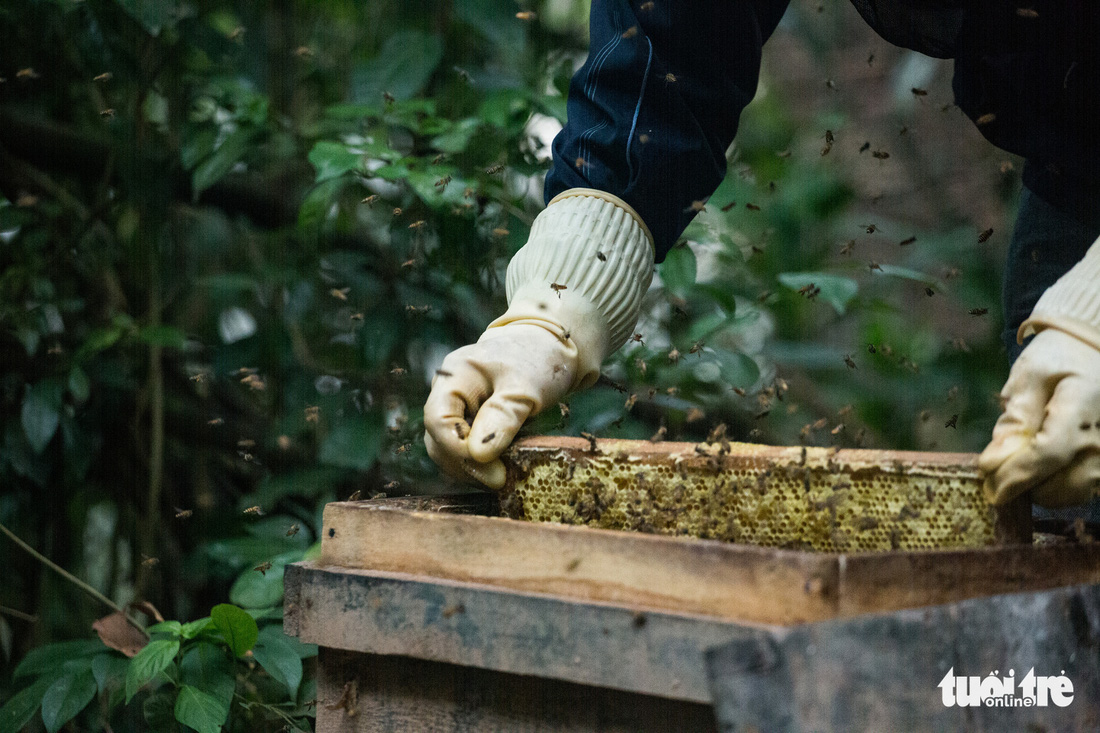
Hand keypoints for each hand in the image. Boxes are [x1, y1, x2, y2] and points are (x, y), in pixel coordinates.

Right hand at [421, 188, 654, 488]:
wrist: (553, 344)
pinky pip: (464, 447)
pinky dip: (480, 461)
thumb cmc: (541, 358)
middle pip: (437, 439)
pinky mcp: (470, 418)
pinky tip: (503, 465)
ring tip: (504, 473)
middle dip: (465, 465)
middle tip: (501, 479)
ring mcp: (457, 405)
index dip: (459, 452)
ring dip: (471, 467)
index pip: (438, 420)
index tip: (494, 474)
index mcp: (455, 375)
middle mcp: (448, 390)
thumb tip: (478, 455)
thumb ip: (502, 417)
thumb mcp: (527, 387)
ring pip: (447, 448)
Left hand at [979, 329, 1099, 506]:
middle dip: (1026, 487)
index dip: (1015, 475)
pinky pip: (1089, 487)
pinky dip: (1062, 487)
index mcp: (1084, 405)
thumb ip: (1014, 419)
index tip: (988, 485)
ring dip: (1044, 490)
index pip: (1049, 454)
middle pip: (1064, 484)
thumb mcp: (1029, 377)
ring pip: (1077, 492)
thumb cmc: (1061, 357)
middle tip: (999, 476)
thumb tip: (993, 462)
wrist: (1098, 348)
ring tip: (1021, 469)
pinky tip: (1044, 471)